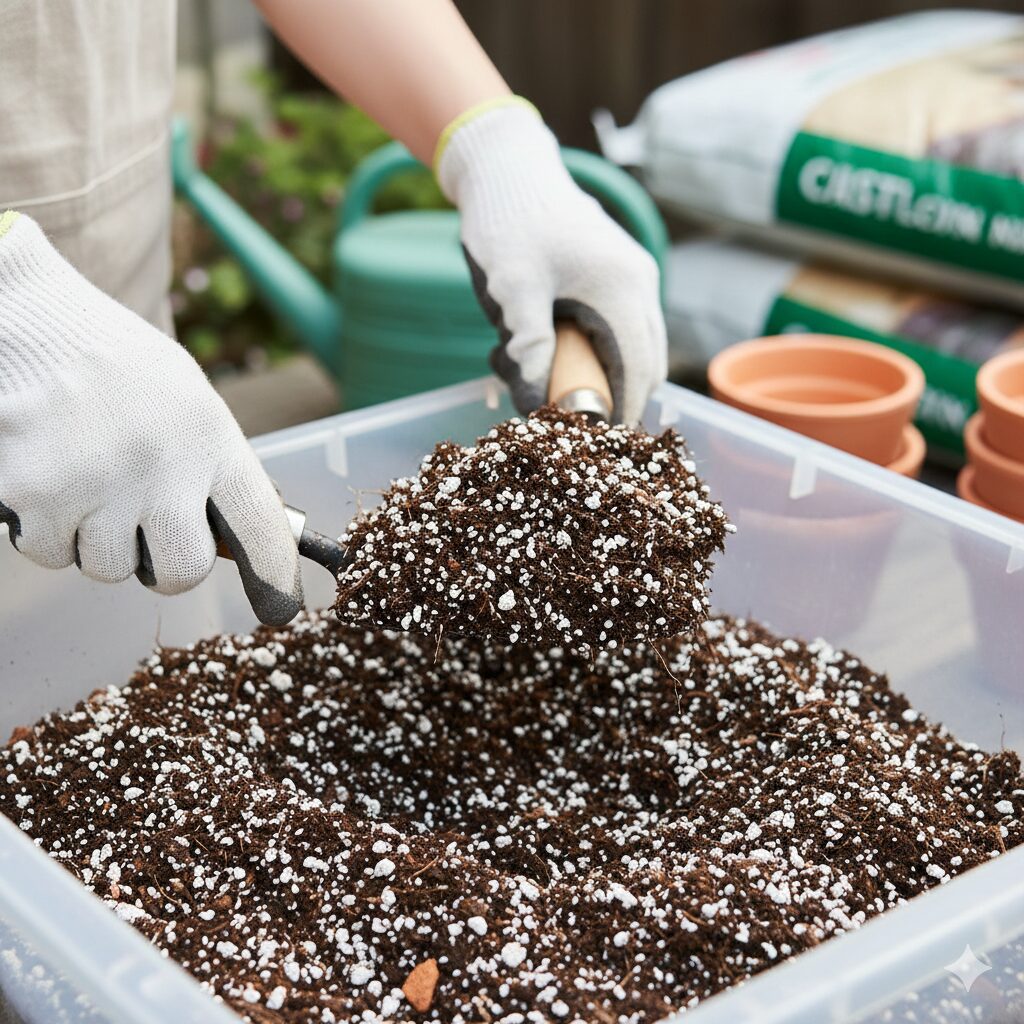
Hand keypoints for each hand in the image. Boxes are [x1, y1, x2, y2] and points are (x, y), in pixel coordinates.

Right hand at [0, 214, 302, 625]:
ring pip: (108, 568)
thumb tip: (230, 541)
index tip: (281, 607)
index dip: (275, 576)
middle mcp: (163, 468)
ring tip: (87, 482)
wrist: (31, 320)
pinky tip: (48, 480)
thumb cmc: (117, 366)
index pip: (261, 527)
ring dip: (97, 541)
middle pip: (183, 571)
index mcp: (211, 439)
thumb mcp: (189, 403)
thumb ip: (210, 468)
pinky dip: (45, 530)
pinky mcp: (37, 497)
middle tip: (146, 535)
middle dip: (165, 567)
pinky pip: (48, 553)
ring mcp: (98, 485)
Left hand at [437, 101, 666, 423]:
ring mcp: (632, 277)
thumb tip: (538, 405)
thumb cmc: (508, 223)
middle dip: (614, 399)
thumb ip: (529, 348)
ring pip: (635, 348)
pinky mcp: (617, 274)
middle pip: (647, 364)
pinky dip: (597, 351)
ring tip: (552, 382)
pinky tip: (552, 351)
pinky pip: (620, 328)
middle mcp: (639, 284)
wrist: (507, 168)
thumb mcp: (513, 289)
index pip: (640, 371)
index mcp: (624, 288)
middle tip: (572, 422)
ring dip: (603, 375)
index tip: (593, 441)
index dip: (621, 412)